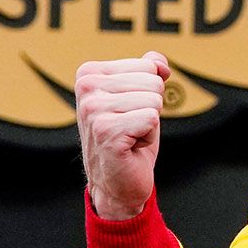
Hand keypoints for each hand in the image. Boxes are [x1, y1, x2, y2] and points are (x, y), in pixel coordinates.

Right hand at [76, 53, 171, 222]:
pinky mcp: (106, 130)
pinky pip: (151, 119)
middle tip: (131, 128)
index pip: (148, 65)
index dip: (149, 92)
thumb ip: (149, 70)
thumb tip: (160, 63)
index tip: (129, 112)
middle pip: (153, 82)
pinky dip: (148, 137)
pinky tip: (130, 147)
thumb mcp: (140, 96)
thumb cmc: (130, 138)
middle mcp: (86, 88)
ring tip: (130, 137)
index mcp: (89, 73)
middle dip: (151, 108)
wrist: (117, 184)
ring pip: (153, 101)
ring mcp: (93, 110)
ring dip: (149, 124)